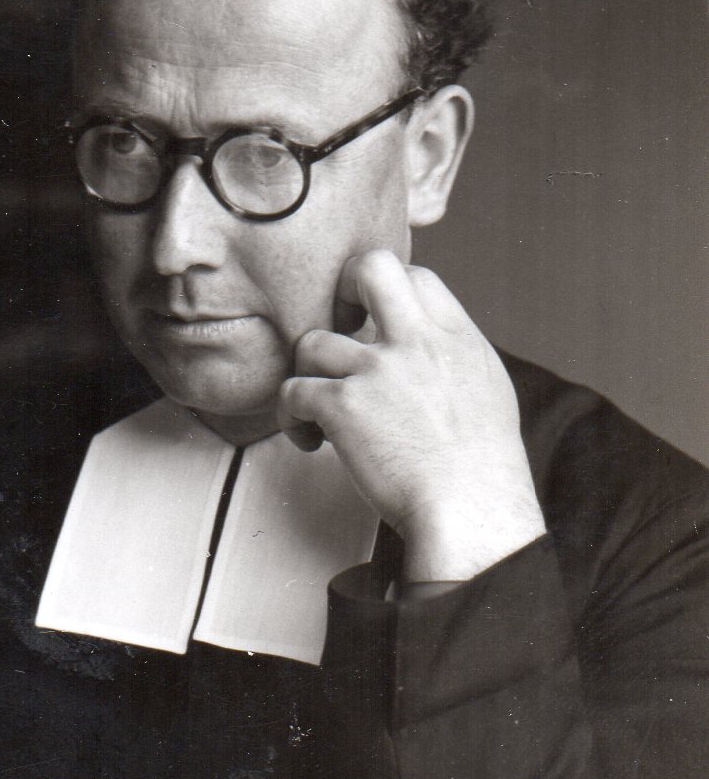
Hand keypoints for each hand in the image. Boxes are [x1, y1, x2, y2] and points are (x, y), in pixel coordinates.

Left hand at [277, 249, 545, 580]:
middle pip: (369, 268)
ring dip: (307, 376)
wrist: (470, 510)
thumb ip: (453, 360)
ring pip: (311, 341)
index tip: (375, 329)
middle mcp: (416, 342)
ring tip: (318, 412)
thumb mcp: (486, 393)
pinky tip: (310, 441)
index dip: (387, 297)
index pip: (415, 276)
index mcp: (456, 338)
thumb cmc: (482, 471)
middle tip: (336, 332)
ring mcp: (377, 370)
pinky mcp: (343, 406)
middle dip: (341, 291)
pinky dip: (291, 417)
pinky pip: (292, 391)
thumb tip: (431, 349)